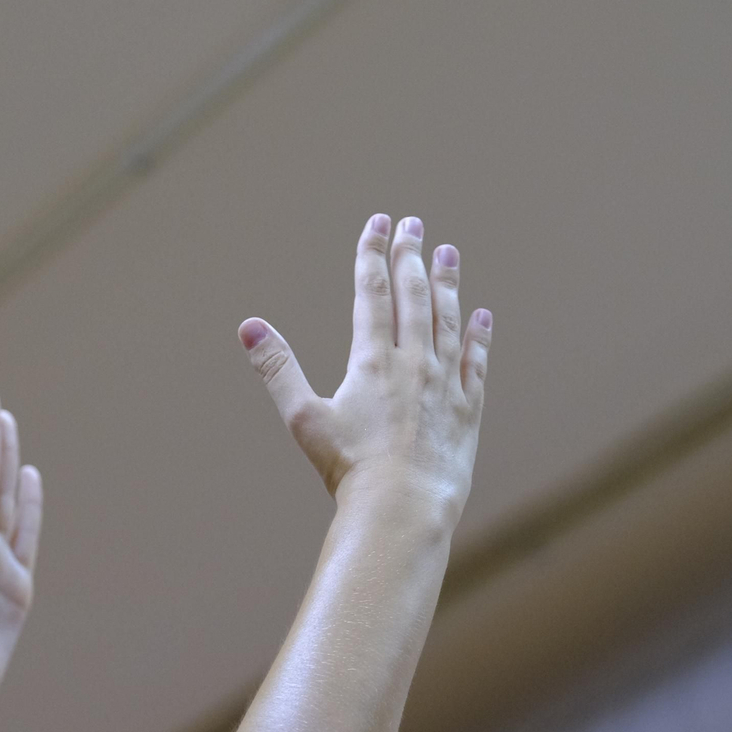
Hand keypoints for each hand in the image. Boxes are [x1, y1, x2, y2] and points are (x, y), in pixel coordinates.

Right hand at [238, 214, 491, 521]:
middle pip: (414, 296)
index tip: (378, 223)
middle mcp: (413, 364)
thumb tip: (249, 327)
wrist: (403, 508)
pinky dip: (479, 337)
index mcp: (373, 361)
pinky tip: (483, 317)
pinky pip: (476, 364)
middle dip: (411, 255)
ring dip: (448, 284)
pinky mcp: (467, 411)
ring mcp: (445, 385)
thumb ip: (278, 368)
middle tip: (413, 224)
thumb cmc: (349, 469)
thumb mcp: (304, 418)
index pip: (373, 292)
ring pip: (448, 321)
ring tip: (448, 252)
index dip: (373, 254)